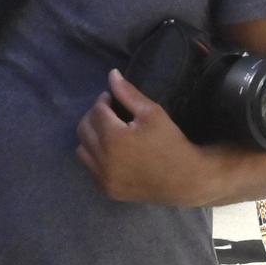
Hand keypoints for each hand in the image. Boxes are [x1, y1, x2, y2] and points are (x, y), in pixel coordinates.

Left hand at [76, 70, 204, 204]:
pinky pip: (89, 168)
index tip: (113, 98)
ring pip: (81, 150)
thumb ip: (128, 93)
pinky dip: (95, 156)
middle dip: (93, 116)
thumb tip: (111, 74)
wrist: (184, 179)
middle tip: (110, 112)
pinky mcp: (106, 190)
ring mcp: (102, 178)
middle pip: (83, 129)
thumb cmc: (170, 142)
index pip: (96, 111)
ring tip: (108, 132)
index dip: (103, 100)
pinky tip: (111, 152)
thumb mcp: (152, 113)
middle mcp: (103, 160)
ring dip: (90, 136)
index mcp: (114, 138)